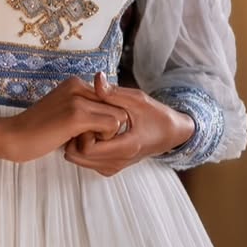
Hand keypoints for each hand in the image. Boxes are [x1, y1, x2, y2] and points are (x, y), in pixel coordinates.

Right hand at [0, 76, 127, 164]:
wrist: (12, 136)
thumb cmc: (37, 130)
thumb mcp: (64, 112)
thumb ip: (85, 108)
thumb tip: (114, 116)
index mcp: (74, 83)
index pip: (112, 100)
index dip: (106, 119)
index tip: (90, 132)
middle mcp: (77, 85)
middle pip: (118, 107)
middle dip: (109, 127)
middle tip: (86, 138)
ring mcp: (77, 99)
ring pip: (119, 117)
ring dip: (107, 135)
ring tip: (82, 140)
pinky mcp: (77, 115)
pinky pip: (111, 126)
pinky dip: (103, 140)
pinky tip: (81, 143)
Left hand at [63, 72, 193, 176]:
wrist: (170, 134)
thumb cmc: (155, 115)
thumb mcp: (137, 99)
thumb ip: (114, 93)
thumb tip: (97, 78)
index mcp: (127, 146)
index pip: (87, 147)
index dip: (82, 130)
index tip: (89, 116)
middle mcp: (119, 161)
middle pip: (78, 155)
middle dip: (75, 136)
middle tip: (83, 119)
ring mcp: (114, 167)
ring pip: (79, 160)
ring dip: (76, 142)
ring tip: (87, 125)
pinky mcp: (111, 168)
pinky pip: (86, 162)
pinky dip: (82, 148)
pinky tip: (91, 133)